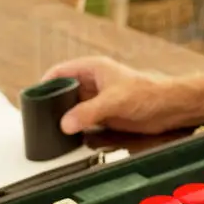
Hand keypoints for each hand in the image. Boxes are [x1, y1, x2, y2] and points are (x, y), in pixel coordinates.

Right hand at [39, 56, 184, 134]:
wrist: (169, 108)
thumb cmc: (148, 93)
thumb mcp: (114, 101)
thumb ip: (88, 112)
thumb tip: (65, 124)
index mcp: (92, 68)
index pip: (60, 72)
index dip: (45, 83)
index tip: (33, 98)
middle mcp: (92, 82)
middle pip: (63, 91)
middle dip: (52, 103)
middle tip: (38, 117)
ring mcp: (97, 99)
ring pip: (72, 107)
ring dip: (63, 117)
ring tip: (48, 128)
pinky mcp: (104, 114)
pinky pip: (82, 120)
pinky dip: (74, 126)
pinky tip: (67, 135)